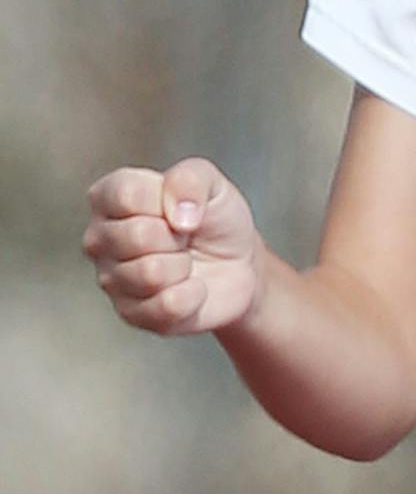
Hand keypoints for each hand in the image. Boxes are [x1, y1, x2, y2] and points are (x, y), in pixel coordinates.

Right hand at [82, 159, 264, 334]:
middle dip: (178, 236)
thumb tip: (177, 215)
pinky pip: (167, 305)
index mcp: (109, 198)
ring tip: (185, 261)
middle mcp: (99, 239)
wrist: (238, 262)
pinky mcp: (132, 314)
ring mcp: (111, 279)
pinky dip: (193, 295)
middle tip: (185, 237)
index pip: (125, 194)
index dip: (167, 200)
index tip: (180, 206)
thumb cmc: (214, 219)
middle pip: (137, 235)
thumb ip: (190, 179)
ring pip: (151, 273)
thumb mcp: (212, 183)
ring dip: (185, 266)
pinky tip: (191, 287)